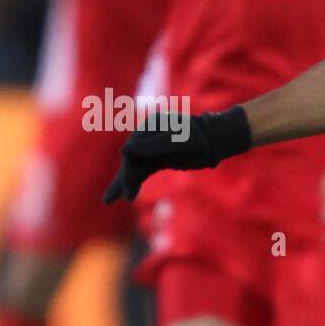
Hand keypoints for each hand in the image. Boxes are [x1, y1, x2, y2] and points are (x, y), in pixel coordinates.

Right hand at [103, 105, 250, 202]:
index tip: (130, 184)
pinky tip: (122, 196)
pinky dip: (133, 181)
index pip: (134, 149)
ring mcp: (151, 147)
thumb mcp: (183, 141)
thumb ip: (156, 144)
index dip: (130, 168)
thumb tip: (125, 151)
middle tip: (126, 196)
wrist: (215, 140)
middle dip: (126, 177)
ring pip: (134, 166)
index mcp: (152, 126)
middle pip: (131, 158)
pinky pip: (141, 170)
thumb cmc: (201, 139)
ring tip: (109, 199)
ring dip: (124, 182)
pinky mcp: (157, 158)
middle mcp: (148, 134)